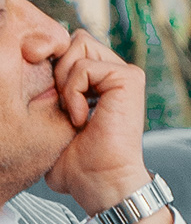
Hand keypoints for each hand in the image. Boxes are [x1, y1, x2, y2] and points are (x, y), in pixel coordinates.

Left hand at [40, 28, 166, 223]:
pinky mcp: (129, 79)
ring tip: (73, 113)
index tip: (50, 98)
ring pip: (79, 45)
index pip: (69, 48)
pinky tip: (81, 119)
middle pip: (74, 41)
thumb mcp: (52, 121)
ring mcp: (124, 74)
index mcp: (100, 81)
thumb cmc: (77, 164)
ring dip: (66, 81)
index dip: (51, 63)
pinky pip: (84, 66)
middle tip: (64, 108)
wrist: (101, 182)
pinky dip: (74, 93)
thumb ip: (47, 94)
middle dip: (58, 70)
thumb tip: (28, 65)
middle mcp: (115, 73)